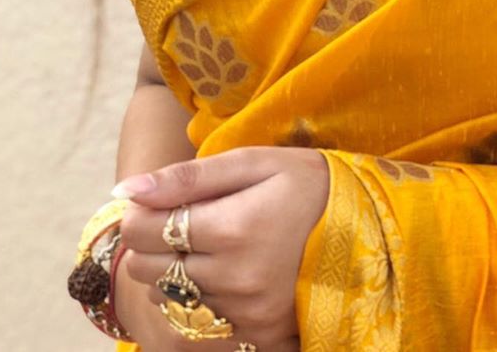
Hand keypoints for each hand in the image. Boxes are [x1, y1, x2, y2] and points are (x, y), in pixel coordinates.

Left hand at [118, 146, 329, 351]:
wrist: (369, 228)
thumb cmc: (308, 183)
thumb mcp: (255, 162)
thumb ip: (189, 177)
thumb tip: (127, 188)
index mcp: (230, 228)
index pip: (143, 231)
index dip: (138, 213)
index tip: (153, 201)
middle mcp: (232, 277)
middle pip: (150, 269)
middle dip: (151, 242)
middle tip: (179, 219)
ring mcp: (245, 312)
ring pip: (172, 298)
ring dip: (173, 271)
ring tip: (206, 243)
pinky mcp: (257, 334)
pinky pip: (202, 322)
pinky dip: (200, 298)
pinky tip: (225, 272)